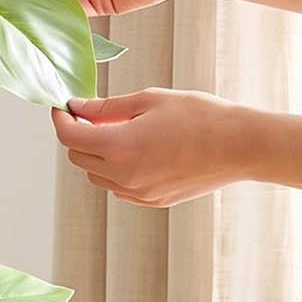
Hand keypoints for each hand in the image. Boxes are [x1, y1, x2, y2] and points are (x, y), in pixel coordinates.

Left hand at [50, 89, 258, 206]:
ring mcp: (138, 193)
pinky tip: (137, 151)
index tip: (63, 106)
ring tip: (120, 131)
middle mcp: (124, 176)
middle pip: (78, 158)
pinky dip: (116, 170)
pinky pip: (118, 187)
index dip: (61, 119)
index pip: (70, 137)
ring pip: (96, 176)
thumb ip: (108, 107)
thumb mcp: (150, 100)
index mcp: (120, 148)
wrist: (240, 146)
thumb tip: (78, 107)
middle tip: (94, 115)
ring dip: (97, 155)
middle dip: (79, 135)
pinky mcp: (152, 201)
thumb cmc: (201, 116)